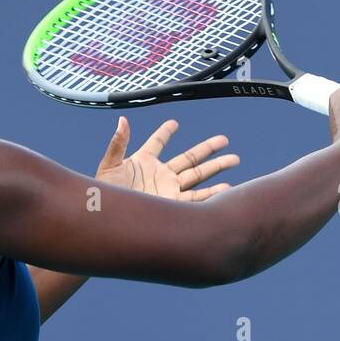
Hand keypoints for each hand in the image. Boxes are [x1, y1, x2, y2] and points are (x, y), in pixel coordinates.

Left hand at [96, 116, 238, 200]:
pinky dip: (211, 194)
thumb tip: (122, 120)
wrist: (111, 220)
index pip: (157, 143)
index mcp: (143, 162)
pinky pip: (196, 199)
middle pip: (189, 158)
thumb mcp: (109, 167)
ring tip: (234, 159)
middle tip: (224, 139)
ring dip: (216, 168)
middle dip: (207, 149)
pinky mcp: (173, 205)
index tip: (173, 123)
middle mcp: (160, 175)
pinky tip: (226, 188)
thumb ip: (118, 143)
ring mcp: (168, 190)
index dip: (164, 133)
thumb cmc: (104, 195)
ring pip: (198, 176)